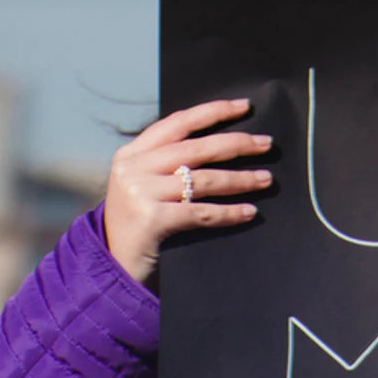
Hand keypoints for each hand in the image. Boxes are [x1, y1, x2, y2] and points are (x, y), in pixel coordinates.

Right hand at [103, 98, 275, 283]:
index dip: (212, 112)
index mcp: (130, 155)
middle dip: (235, 143)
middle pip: (195, 149)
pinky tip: (249, 212)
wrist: (111, 270)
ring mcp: (140, 193)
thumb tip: (217, 146)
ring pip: (202, 180)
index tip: (244, 107)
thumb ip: (164, 166)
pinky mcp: (151, 219)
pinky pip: (201, 212)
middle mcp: (133, 169)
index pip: (177, 123)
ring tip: (265, 178)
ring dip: (240, 179)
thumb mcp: (141, 188)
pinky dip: (229, 213)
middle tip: (266, 144)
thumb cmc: (135, 229)